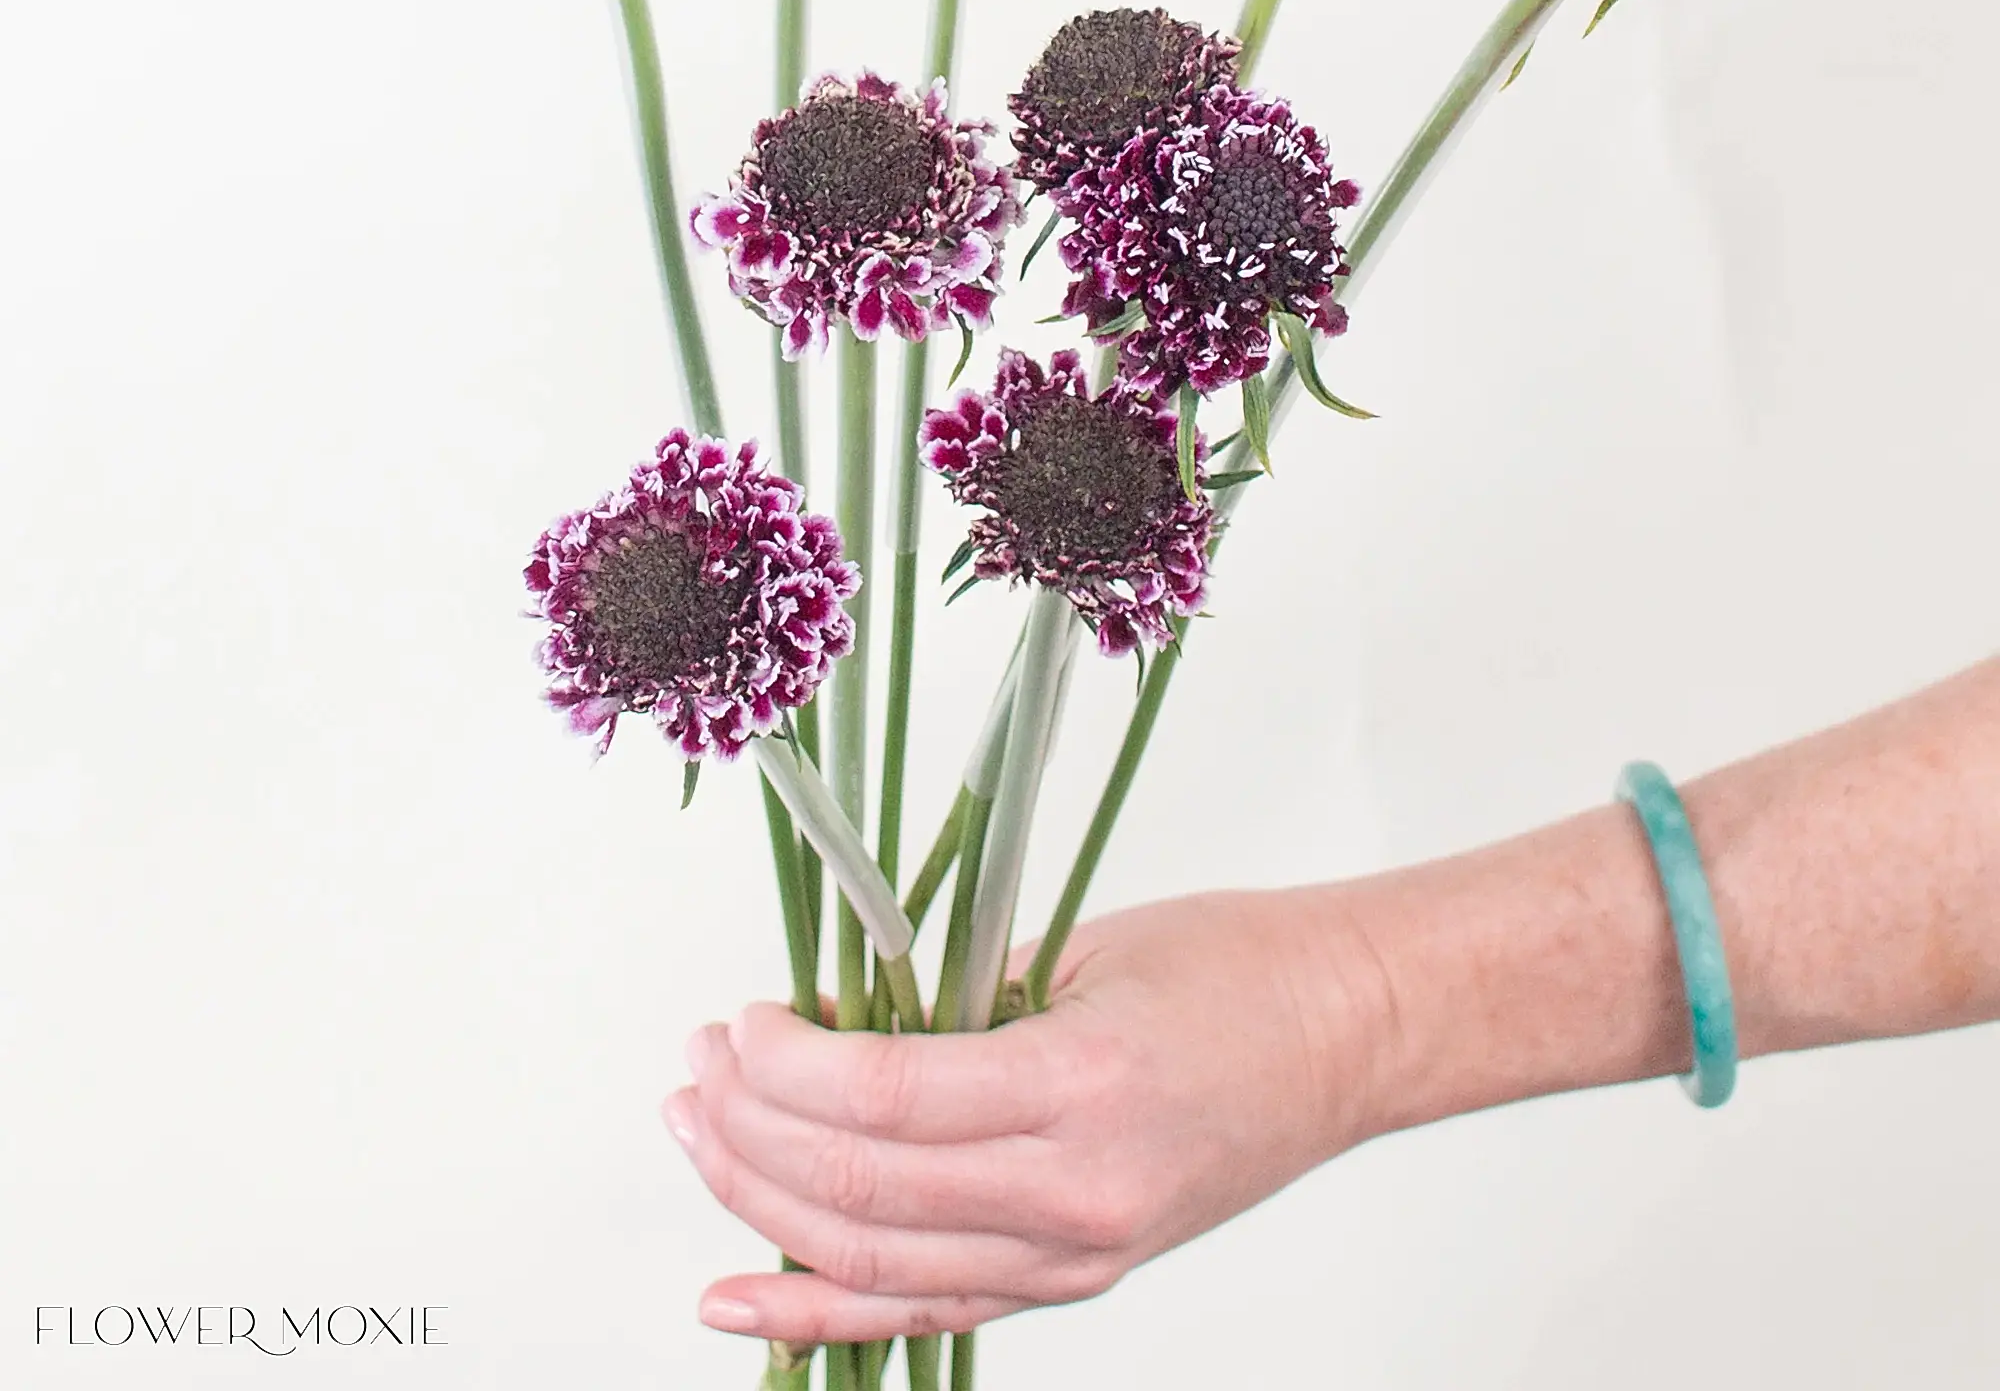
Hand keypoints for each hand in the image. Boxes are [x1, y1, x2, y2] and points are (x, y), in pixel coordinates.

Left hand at [664, 886, 1389, 1344]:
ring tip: (698, 1137)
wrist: (1348, 1036)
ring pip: (875, 1261)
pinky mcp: (1077, 1276)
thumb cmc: (1236, 969)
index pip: (886, 1097)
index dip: (787, 1063)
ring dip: (762, 1204)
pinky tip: (741, 1296)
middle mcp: (1076, 1192)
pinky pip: (925, 1306)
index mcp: (1082, 1085)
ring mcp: (1077, 1253)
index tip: (744, 1020)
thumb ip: (956, 991)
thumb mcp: (1086, 945)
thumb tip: (831, 1017)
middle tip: (700, 1064)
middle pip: (862, 1188)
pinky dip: (821, 1307)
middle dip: (750, 1129)